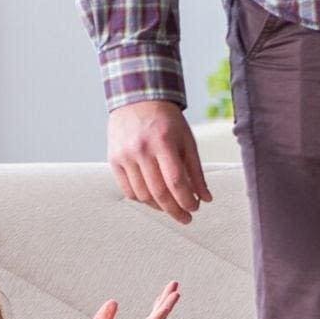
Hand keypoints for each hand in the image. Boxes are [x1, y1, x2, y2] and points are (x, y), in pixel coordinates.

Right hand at [107, 100, 212, 224]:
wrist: (136, 100)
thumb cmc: (167, 122)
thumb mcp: (186, 140)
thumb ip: (196, 170)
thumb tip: (206, 198)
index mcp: (163, 141)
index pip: (175, 181)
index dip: (187, 200)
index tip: (195, 209)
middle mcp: (141, 148)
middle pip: (158, 192)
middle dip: (175, 210)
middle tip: (186, 218)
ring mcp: (124, 155)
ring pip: (142, 195)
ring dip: (159, 207)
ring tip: (171, 208)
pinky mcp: (113, 160)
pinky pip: (128, 190)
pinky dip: (143, 200)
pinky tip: (154, 199)